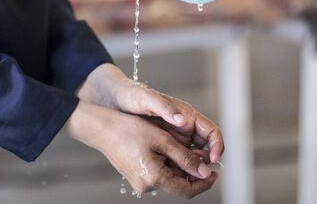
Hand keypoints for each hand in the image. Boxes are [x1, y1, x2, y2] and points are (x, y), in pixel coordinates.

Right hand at [67, 101, 218, 197]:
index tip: (216, 171)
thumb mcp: (162, 139)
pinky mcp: (136, 176)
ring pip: (170, 179)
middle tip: (205, 158)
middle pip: (179, 185)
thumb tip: (204, 172)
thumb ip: (185, 157)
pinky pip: (159, 174)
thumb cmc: (128, 129)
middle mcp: (146, 186)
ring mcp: (140, 182)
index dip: (204, 181)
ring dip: (182, 167)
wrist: (100, 128)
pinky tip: (172, 150)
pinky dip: (169, 164)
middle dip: (194, 173)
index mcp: (154, 178)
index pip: (187, 190)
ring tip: (189, 150)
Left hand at [77, 64, 223, 163]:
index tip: (214, 159)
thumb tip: (184, 120)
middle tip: (199, 174)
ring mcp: (173, 138)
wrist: (112, 100)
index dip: (217, 145)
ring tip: (184, 176)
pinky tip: (169, 174)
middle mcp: (183, 128)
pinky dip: (177, 169)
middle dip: (205, 163)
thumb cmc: (131, 94)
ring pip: (190, 158)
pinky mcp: (162, 146)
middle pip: (204, 150)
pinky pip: (175, 161)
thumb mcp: (146, 99)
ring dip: (191, 169)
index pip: (211, 132)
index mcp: (186, 114)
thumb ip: (165, 108)